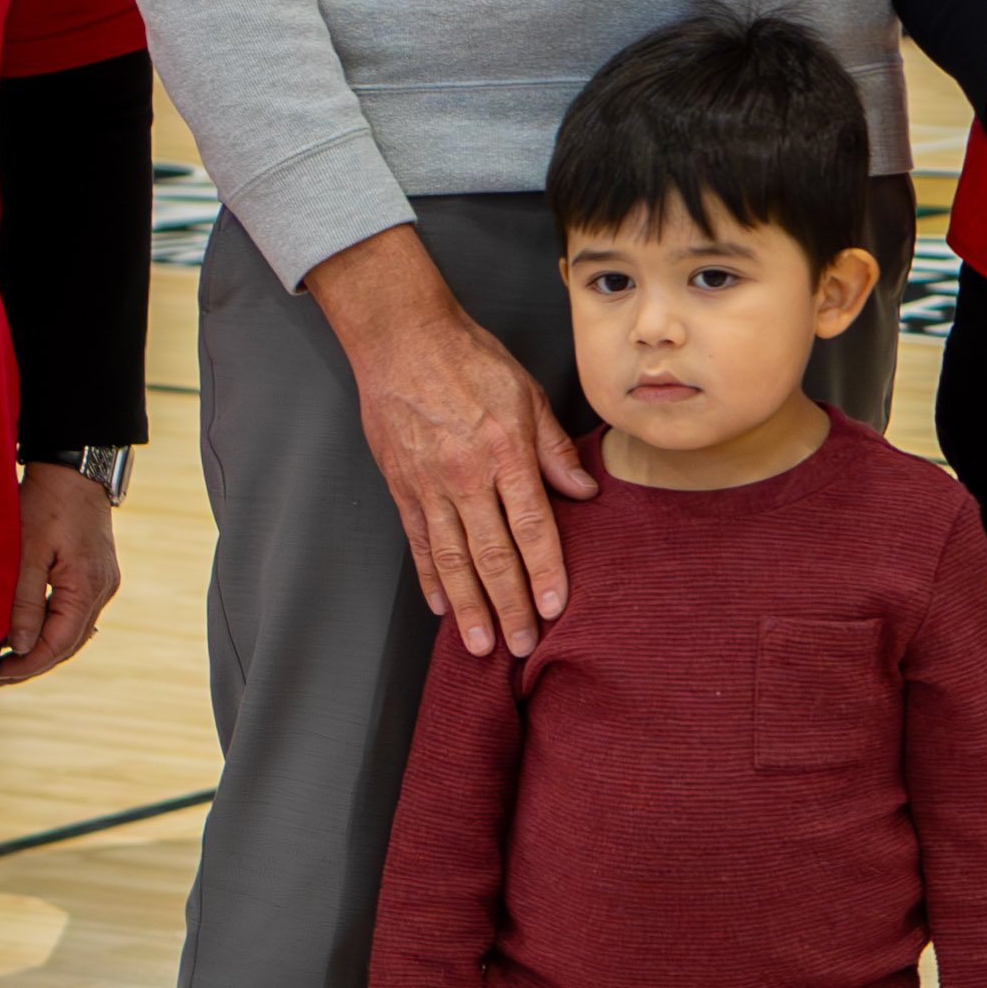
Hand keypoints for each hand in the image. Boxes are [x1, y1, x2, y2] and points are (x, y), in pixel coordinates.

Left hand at [0, 461, 121, 685]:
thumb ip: (24, 602)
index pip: (59, 644)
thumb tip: (19, 646)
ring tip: (9, 657)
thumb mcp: (27, 553)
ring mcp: (104, 583)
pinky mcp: (97, 575)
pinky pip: (76, 614)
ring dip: (44, 647)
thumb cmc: (47, 505)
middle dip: (35, 662)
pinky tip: (30, 630)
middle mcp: (103, 590)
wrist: (75, 470)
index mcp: (87, 587)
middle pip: (70, 644)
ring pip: (75, 631)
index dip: (28, 665)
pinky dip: (53, 628)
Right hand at [309, 226, 593, 656]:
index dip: (544, 570)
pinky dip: (429, 578)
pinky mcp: (402, 487)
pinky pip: (418, 542)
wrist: (402, 340)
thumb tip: (584, 491)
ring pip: (451, 559)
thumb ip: (554, 448)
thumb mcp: (527, 394)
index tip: (554, 608)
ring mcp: (430, 486)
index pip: (531, 525)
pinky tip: (442, 607)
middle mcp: (467, 477)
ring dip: (469, 607)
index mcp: (505, 453)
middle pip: (492, 554)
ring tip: (480, 645)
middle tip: (521, 647)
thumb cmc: (471, 361)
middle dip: (509, 605)